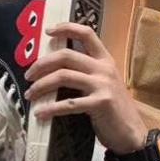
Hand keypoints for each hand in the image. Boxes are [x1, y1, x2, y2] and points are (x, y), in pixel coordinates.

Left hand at [24, 24, 148, 155]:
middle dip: (42, 64)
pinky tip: (39, 114)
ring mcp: (103, 85)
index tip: (48, 31)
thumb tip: (52, 69)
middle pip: (66, 55)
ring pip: (63, 76)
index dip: (66, 28)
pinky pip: (68, 104)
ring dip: (41, 85)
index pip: (86, 34)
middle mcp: (104, 68)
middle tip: (28, 76)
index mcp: (104, 59)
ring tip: (30, 95)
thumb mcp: (101, 84)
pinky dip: (50, 109)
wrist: (131, 132)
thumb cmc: (111, 109)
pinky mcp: (100, 103)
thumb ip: (84, 73)